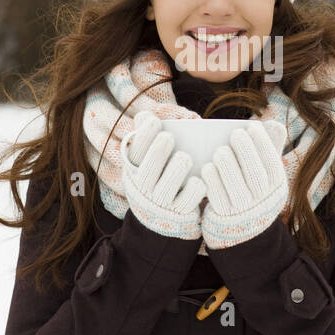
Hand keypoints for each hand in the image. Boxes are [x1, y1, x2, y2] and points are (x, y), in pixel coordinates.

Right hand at [120, 110, 206, 240]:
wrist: (162, 219)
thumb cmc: (158, 178)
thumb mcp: (147, 162)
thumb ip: (149, 140)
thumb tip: (145, 115)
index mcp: (136, 172)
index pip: (135, 154)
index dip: (143, 137)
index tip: (154, 120)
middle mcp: (145, 189)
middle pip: (147, 172)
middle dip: (157, 154)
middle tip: (168, 138)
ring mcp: (162, 203)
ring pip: (167, 188)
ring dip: (175, 172)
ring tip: (184, 158)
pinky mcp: (180, 213)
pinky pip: (187, 202)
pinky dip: (193, 191)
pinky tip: (199, 180)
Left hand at [199, 119, 288, 249]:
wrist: (242, 227)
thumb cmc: (253, 188)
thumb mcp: (266, 173)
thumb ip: (270, 149)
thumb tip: (274, 125)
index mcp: (276, 187)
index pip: (273, 164)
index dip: (263, 144)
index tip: (252, 127)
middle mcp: (262, 200)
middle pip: (255, 175)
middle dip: (245, 152)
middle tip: (235, 134)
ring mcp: (243, 210)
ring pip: (236, 187)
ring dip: (227, 166)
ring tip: (220, 151)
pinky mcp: (224, 216)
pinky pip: (218, 198)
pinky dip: (213, 182)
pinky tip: (207, 168)